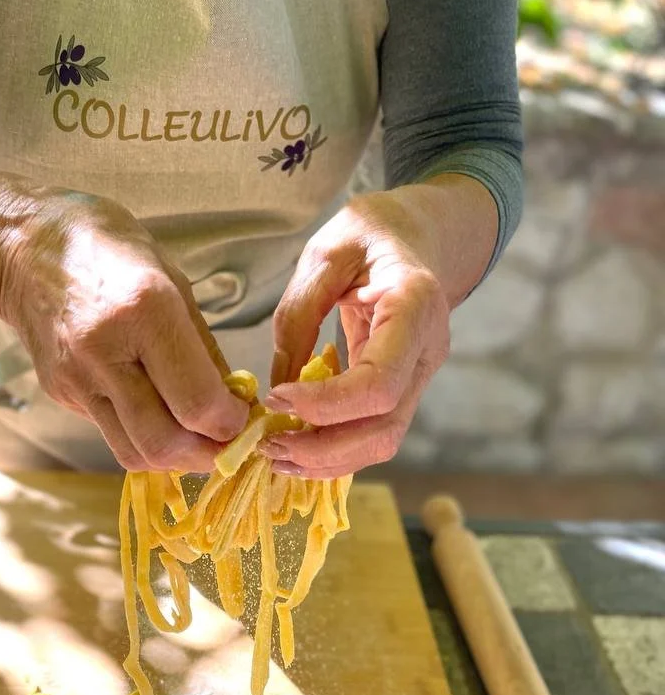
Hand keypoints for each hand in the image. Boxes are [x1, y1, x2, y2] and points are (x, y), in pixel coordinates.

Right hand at [0, 187, 247, 470]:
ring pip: (134, 453)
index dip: (230, 424)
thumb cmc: (106, 248)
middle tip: (225, 443)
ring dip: (173, 458)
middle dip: (206, 455)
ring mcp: (78, 379)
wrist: (19, 247)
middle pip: (163, 443)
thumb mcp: (171, 279)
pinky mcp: (62, 394)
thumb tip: (232, 401)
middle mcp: (106, 352)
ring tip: (194, 439)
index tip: (242, 417)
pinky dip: (143, 437)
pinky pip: (111, 434)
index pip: (197, 402)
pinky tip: (156, 415)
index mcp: (145, 311)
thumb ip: (203, 347)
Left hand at [258, 188, 454, 478]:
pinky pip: (373, 435)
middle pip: (384, 428)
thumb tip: (279, 384)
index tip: (276, 398)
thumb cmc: (372, 234)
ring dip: (326, 460)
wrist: (419, 236)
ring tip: (274, 453)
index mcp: (415, 307)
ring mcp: (419, 378)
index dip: (326, 404)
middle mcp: (427, 352)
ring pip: (382, 442)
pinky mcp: (402, 392)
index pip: (379, 383)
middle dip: (322, 448)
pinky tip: (294, 446)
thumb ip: (300, 314)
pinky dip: (333, 451)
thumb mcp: (327, 252)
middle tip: (266, 444)